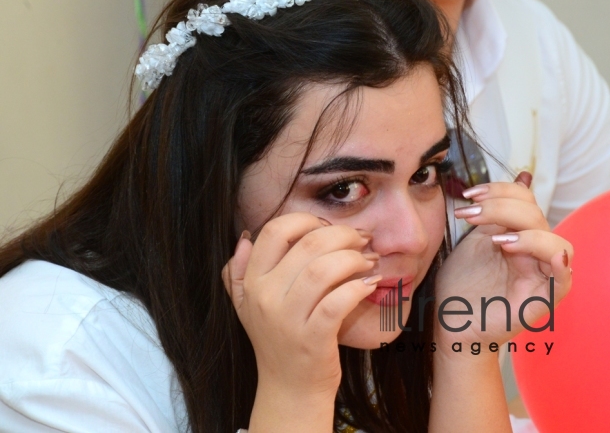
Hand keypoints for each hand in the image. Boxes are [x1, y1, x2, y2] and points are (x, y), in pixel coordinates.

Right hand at [222, 212, 379, 397]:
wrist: (289, 390)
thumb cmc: (277, 342)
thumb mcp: (247, 307)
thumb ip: (238, 273)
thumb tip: (245, 240)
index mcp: (252, 283)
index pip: (274, 231)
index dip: (306, 220)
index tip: (328, 227)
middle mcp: (265, 298)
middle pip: (307, 245)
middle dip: (341, 235)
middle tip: (361, 240)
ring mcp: (288, 320)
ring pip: (323, 269)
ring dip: (353, 258)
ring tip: (367, 261)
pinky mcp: (313, 339)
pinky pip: (337, 302)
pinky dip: (358, 288)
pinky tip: (369, 284)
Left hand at [434, 173, 572, 349]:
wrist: (452, 323)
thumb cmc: (462, 285)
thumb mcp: (474, 240)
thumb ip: (493, 213)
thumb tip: (523, 176)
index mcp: (518, 234)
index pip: (524, 199)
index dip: (500, 190)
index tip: (469, 195)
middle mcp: (534, 251)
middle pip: (535, 216)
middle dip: (501, 207)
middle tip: (468, 214)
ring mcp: (542, 275)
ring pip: (555, 243)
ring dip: (526, 233)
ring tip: (496, 241)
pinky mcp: (544, 299)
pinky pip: (563, 278)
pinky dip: (556, 262)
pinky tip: (534, 254)